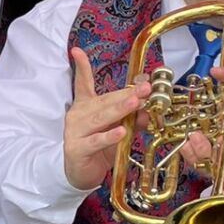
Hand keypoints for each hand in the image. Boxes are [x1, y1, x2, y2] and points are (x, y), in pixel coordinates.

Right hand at [63, 46, 148, 191]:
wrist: (78, 173)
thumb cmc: (97, 148)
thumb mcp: (116, 129)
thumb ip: (130, 118)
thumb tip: (147, 109)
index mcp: (85, 107)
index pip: (82, 83)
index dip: (80, 67)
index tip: (77, 51)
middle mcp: (77, 116)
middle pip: (102, 102)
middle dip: (125, 95)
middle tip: (145, 89)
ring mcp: (75, 132)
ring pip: (100, 119)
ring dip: (119, 110)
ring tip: (134, 103)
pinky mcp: (77, 149)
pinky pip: (96, 141)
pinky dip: (109, 136)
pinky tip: (121, 132)